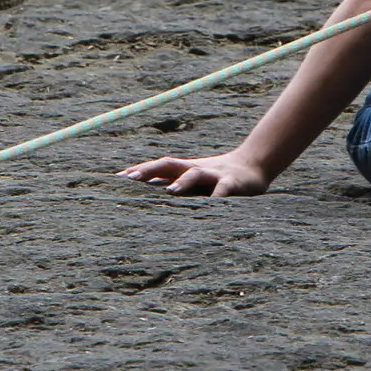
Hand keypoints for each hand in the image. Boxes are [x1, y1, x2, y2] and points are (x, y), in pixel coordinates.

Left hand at [118, 152, 271, 196]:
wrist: (254, 165)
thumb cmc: (217, 178)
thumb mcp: (194, 180)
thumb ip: (174, 184)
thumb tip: (146, 191)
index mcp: (186, 169)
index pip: (159, 166)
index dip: (139, 170)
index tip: (117, 178)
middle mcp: (196, 168)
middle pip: (170, 164)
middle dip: (150, 170)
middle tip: (130, 179)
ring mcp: (214, 175)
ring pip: (195, 174)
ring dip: (182, 182)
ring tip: (170, 192)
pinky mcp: (233, 183)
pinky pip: (224, 190)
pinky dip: (218, 197)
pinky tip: (213, 206)